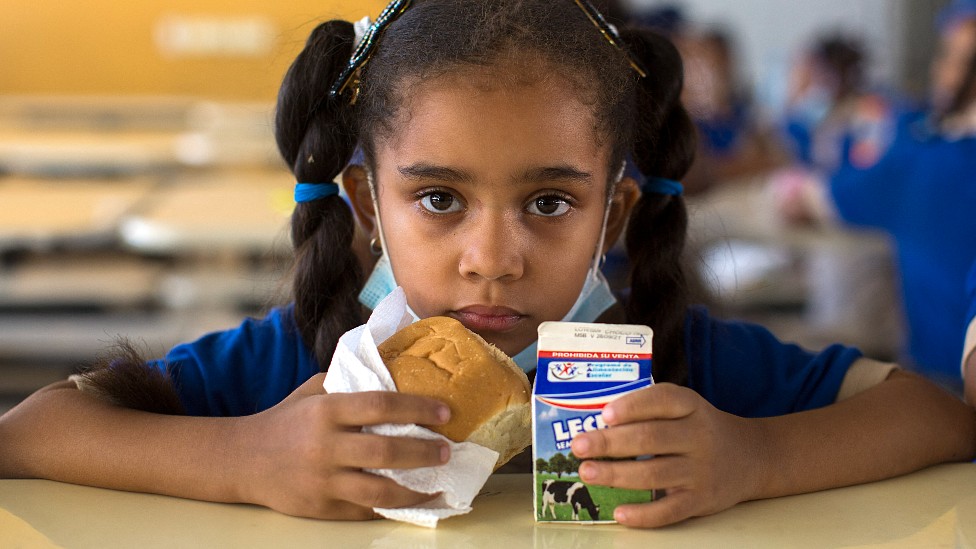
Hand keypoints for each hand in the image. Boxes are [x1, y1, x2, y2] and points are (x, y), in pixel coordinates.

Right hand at [236, 374, 450, 519]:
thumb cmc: (287, 420)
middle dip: (424, 452)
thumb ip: (351, 384)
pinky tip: (413, 500)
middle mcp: (325, 446)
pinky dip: (392, 506)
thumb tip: (398, 373)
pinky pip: (365, 509)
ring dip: (416, 488)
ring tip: (438, 484)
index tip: (445, 412)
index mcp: (327, 410)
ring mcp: (323, 480)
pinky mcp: (322, 507)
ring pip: (380, 489)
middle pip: (386, 450)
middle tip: (447, 451)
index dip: (417, 408)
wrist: (242, 459)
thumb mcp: (313, 392)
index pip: (380, 405)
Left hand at [570, 383, 764, 527]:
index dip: (632, 407)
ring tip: (587, 472)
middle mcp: (698, 437)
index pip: (662, 400)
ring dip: (616, 475)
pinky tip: (618, 512)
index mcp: (691, 407)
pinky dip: (642, 514)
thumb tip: (596, 424)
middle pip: (650, 439)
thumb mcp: (685, 408)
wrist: (751, 458)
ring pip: (653, 475)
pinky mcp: (701, 501)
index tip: (604, 414)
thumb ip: (650, 410)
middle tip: (579, 446)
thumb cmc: (700, 429)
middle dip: (610, 443)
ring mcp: (701, 471)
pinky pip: (669, 510)